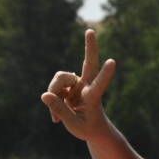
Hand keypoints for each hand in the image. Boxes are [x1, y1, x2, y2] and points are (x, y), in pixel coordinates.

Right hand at [41, 28, 116, 142]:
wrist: (91, 128)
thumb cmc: (87, 128)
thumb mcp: (74, 125)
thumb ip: (60, 110)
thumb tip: (45, 95)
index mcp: (94, 98)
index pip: (99, 84)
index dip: (105, 74)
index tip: (113, 62)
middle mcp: (87, 87)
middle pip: (88, 63)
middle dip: (90, 47)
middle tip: (90, 30)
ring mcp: (78, 84)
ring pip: (59, 78)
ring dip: (53, 92)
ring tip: (56, 114)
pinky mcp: (69, 84)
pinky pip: (53, 86)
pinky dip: (51, 99)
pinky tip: (56, 114)